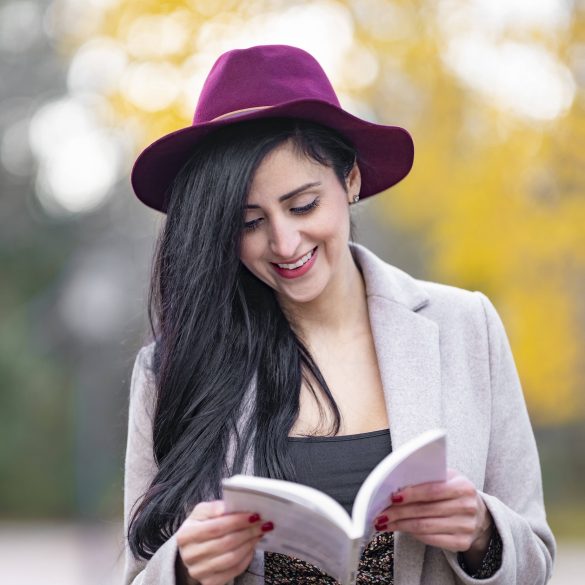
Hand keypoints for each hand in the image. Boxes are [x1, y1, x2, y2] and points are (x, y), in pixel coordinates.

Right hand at [176, 500, 272, 584]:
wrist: (192, 548)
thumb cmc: (200, 526)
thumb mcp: (201, 512)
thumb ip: (213, 507)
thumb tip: (227, 506)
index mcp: (185, 535)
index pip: (215, 528)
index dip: (236, 521)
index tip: (253, 515)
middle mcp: (189, 556)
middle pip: (225, 543)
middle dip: (247, 532)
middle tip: (262, 524)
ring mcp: (199, 571)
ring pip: (231, 558)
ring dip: (249, 544)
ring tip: (259, 533)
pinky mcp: (209, 582)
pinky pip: (233, 570)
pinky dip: (246, 558)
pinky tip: (252, 547)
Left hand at [373, 469, 492, 556]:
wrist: (479, 515)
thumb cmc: (455, 491)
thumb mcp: (448, 478)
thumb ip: (428, 477)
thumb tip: (398, 483)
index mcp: (463, 487)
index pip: (432, 490)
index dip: (411, 494)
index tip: (392, 497)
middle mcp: (467, 507)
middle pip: (425, 511)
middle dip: (399, 512)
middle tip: (381, 512)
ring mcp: (465, 527)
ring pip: (424, 527)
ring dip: (400, 525)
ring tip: (385, 522)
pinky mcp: (461, 543)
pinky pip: (431, 539)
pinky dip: (412, 534)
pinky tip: (400, 529)